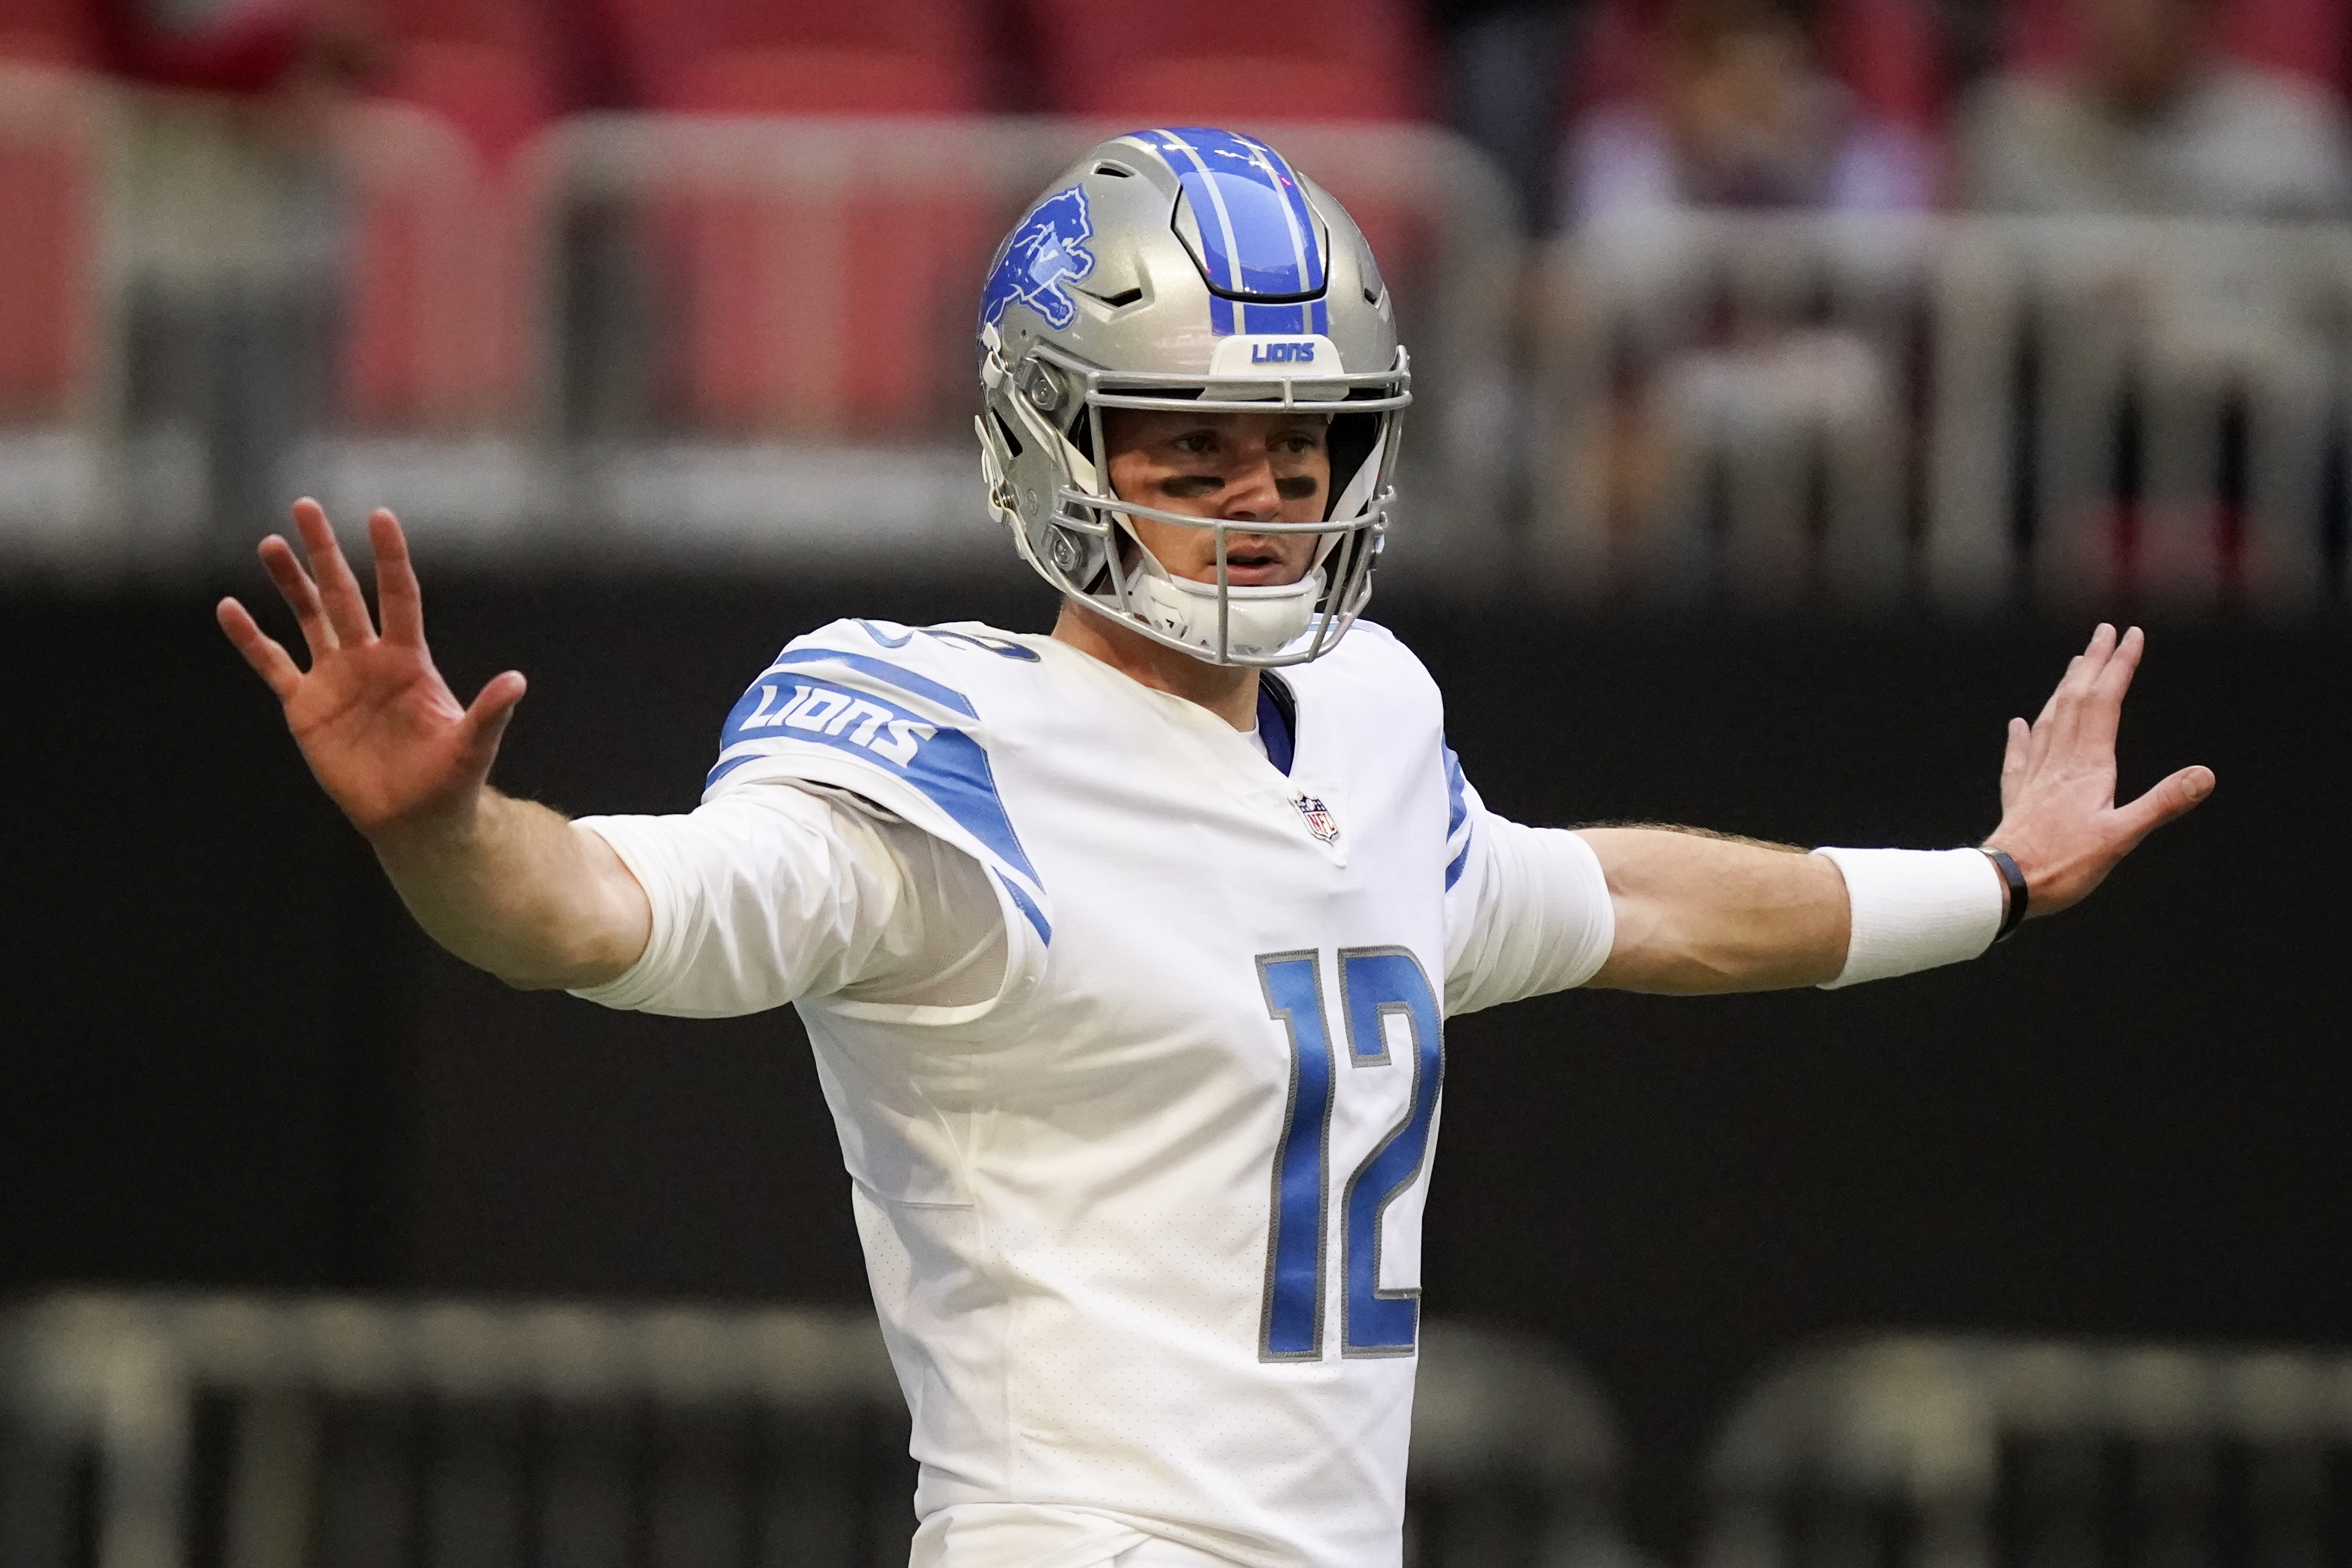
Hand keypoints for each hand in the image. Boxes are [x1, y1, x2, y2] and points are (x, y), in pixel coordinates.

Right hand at [217, 499, 525, 844]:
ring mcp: (335, 679)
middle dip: (325, 552)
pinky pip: (272, 664)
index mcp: (409, 660)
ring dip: (288, 582)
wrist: (413, 818)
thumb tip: (517, 681)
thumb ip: (489, 713)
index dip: (389, 559)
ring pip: (307, 618)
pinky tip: (228, 608)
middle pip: (343, 594)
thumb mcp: (472, 746)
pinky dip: (250, 639)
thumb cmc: (449, 780)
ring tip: (271, 543)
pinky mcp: (306, 706)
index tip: (379, 516)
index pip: (398, 597)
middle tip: (306, 506)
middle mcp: (369, 659)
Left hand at [1985, 624, 2212, 919]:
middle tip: (2103, 632)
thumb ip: (2162, 803)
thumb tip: (2204, 774)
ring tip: (2073, 666)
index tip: (2131, 636)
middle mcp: (2058, 762)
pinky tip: (2019, 724)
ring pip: (2049, 721)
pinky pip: (2020, 757)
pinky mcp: (2018, 799)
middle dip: (2092, 663)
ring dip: (2063, 689)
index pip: (2104, 702)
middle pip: (2075, 700)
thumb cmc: (2063, 864)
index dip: (2119, 667)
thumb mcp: (2122, 837)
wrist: (2004, 884)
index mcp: (2087, 765)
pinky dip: (2023, 736)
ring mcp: (2035, 778)